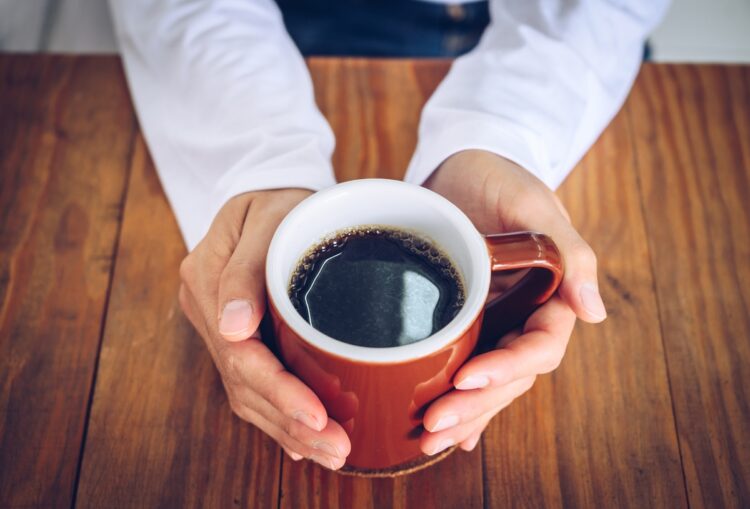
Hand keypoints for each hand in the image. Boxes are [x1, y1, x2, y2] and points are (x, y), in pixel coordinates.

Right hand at [178, 189, 350, 469]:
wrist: (271, 186)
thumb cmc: (279, 197)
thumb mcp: (268, 217)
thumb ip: (246, 270)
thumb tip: (234, 328)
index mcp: (207, 279)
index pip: (240, 354)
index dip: (279, 392)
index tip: (318, 417)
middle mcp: (209, 311)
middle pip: (245, 383)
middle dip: (291, 423)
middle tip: (337, 449)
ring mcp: (221, 324)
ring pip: (248, 392)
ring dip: (288, 428)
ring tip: (330, 451)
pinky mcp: (240, 333)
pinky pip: (254, 381)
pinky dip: (279, 414)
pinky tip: (303, 439)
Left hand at [419, 150, 605, 453]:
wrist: (463, 168)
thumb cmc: (501, 177)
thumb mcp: (533, 203)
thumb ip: (568, 252)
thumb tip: (594, 313)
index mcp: (552, 295)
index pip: (539, 346)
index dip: (507, 367)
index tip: (467, 379)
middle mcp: (525, 316)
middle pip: (511, 375)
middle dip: (477, 404)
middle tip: (435, 424)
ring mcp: (496, 323)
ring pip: (488, 381)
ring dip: (464, 414)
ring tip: (428, 440)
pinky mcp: (466, 322)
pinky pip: (467, 367)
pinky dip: (461, 401)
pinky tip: (448, 433)